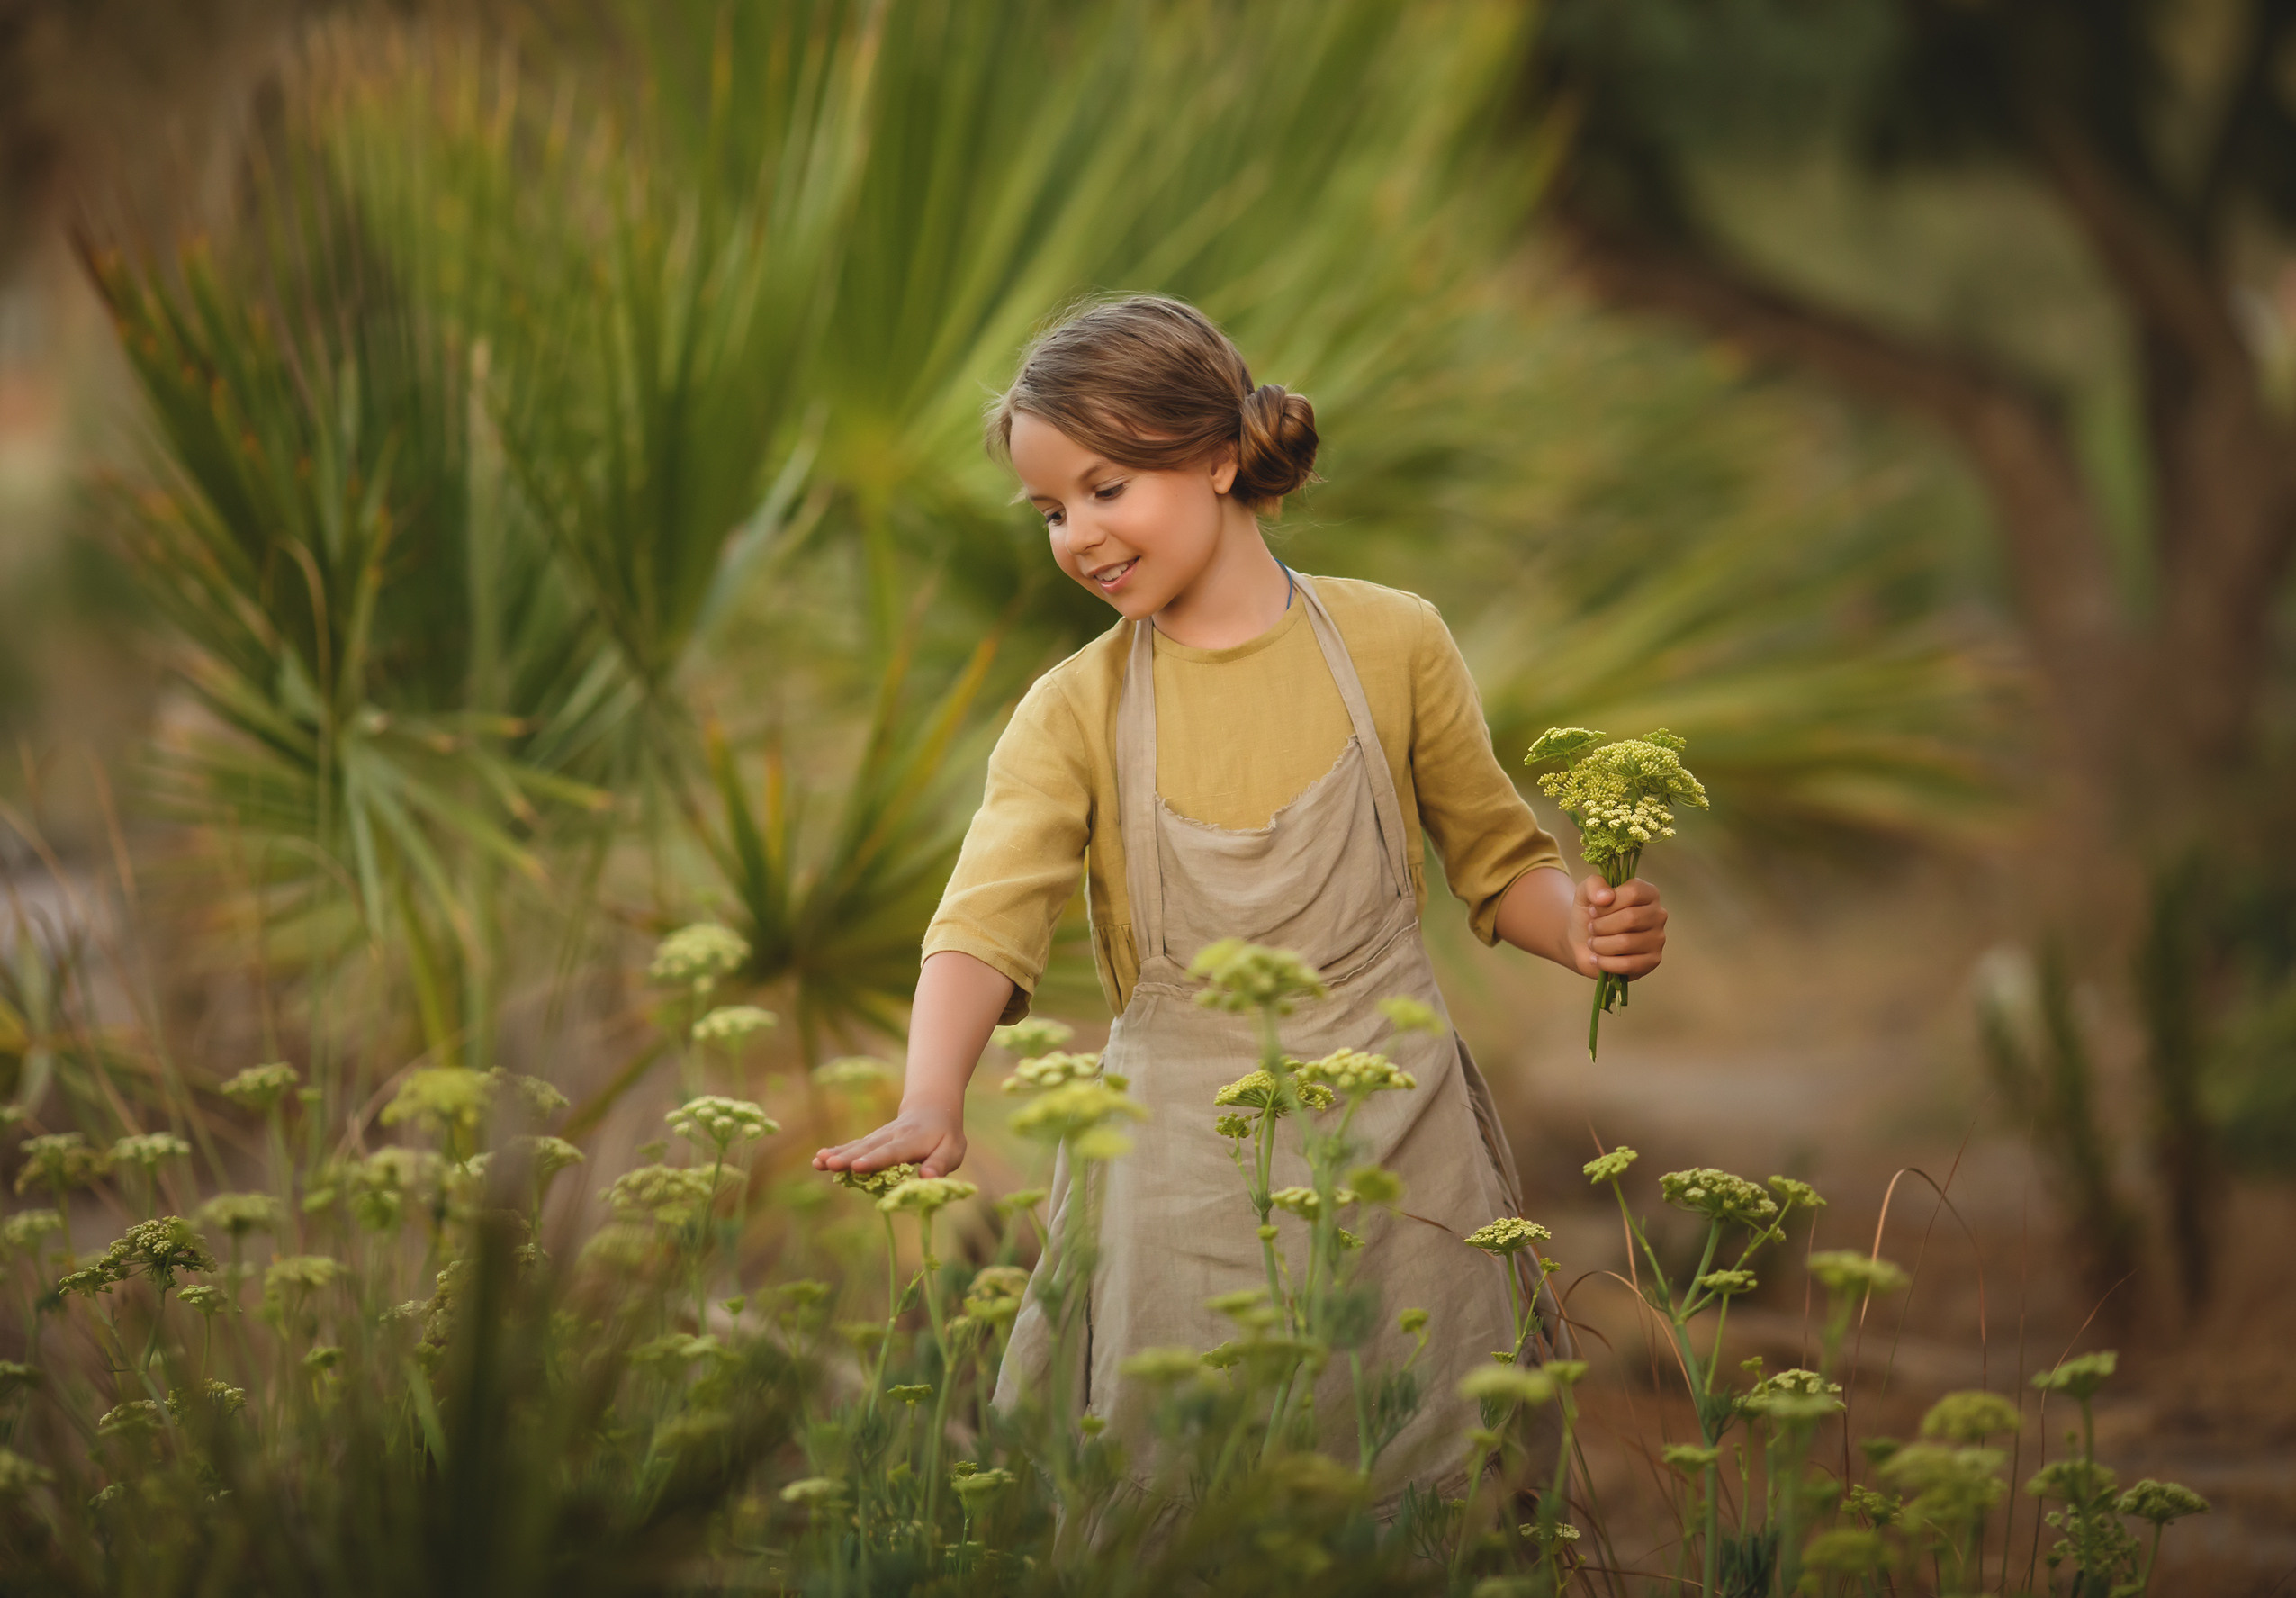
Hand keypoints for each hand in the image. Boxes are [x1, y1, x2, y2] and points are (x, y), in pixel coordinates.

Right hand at [812, 1100, 966, 1178]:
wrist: (932, 1108)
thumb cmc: (945, 1136)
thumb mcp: (952, 1150)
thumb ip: (940, 1164)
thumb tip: (928, 1178)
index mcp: (913, 1140)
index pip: (893, 1152)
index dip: (875, 1160)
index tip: (858, 1167)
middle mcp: (893, 1136)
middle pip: (869, 1148)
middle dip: (849, 1158)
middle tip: (829, 1165)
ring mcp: (880, 1136)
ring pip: (858, 1146)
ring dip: (838, 1154)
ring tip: (818, 1162)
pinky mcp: (872, 1140)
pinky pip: (854, 1145)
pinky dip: (837, 1151)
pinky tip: (819, 1159)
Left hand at [1569, 875, 1666, 980]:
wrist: (1582, 943)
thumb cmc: (1590, 915)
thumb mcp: (1585, 893)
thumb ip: (1593, 885)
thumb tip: (1606, 897)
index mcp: (1647, 892)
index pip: (1633, 893)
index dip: (1607, 903)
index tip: (1593, 909)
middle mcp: (1658, 914)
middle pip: (1630, 918)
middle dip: (1601, 925)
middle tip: (1591, 928)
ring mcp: (1658, 938)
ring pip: (1626, 943)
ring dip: (1600, 944)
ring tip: (1593, 943)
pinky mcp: (1653, 961)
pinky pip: (1628, 965)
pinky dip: (1605, 963)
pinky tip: (1596, 958)